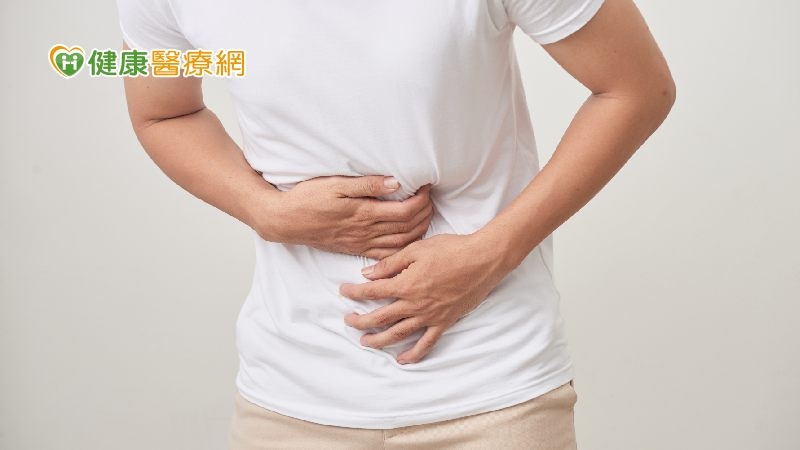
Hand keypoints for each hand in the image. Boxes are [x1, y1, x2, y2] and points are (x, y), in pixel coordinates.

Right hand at [263, 176, 433, 258]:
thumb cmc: (308, 199)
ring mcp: (362, 243)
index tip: (426, 186)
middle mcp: (366, 232)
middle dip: (426, 212)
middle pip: (409, 227)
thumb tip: (395, 182)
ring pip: (401, 242)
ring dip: (419, 229)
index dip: (422, 200)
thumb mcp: (336, 184)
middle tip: (430, 198)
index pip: (406, 211)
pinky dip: (403, 248)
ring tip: (425, 214)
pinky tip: (409, 239)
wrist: (286, 221)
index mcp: (364, 213)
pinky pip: (387, 255)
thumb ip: (367, 184)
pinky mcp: (356, 249)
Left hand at [339, 232, 509, 363]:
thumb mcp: (416, 249)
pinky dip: (413, 354)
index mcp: (405, 284)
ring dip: (379, 340)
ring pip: (398, 334)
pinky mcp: (444, 322)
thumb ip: (389, 264)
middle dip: (360, 321)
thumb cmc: (451, 249)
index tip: (343, 291)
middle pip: (380, 318)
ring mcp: (429, 316)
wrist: (483, 259)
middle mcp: (414, 304)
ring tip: (366, 342)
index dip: (354, 292)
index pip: (372, 292)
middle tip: (348, 321)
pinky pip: (426, 343)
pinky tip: (402, 359)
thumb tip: (367, 274)